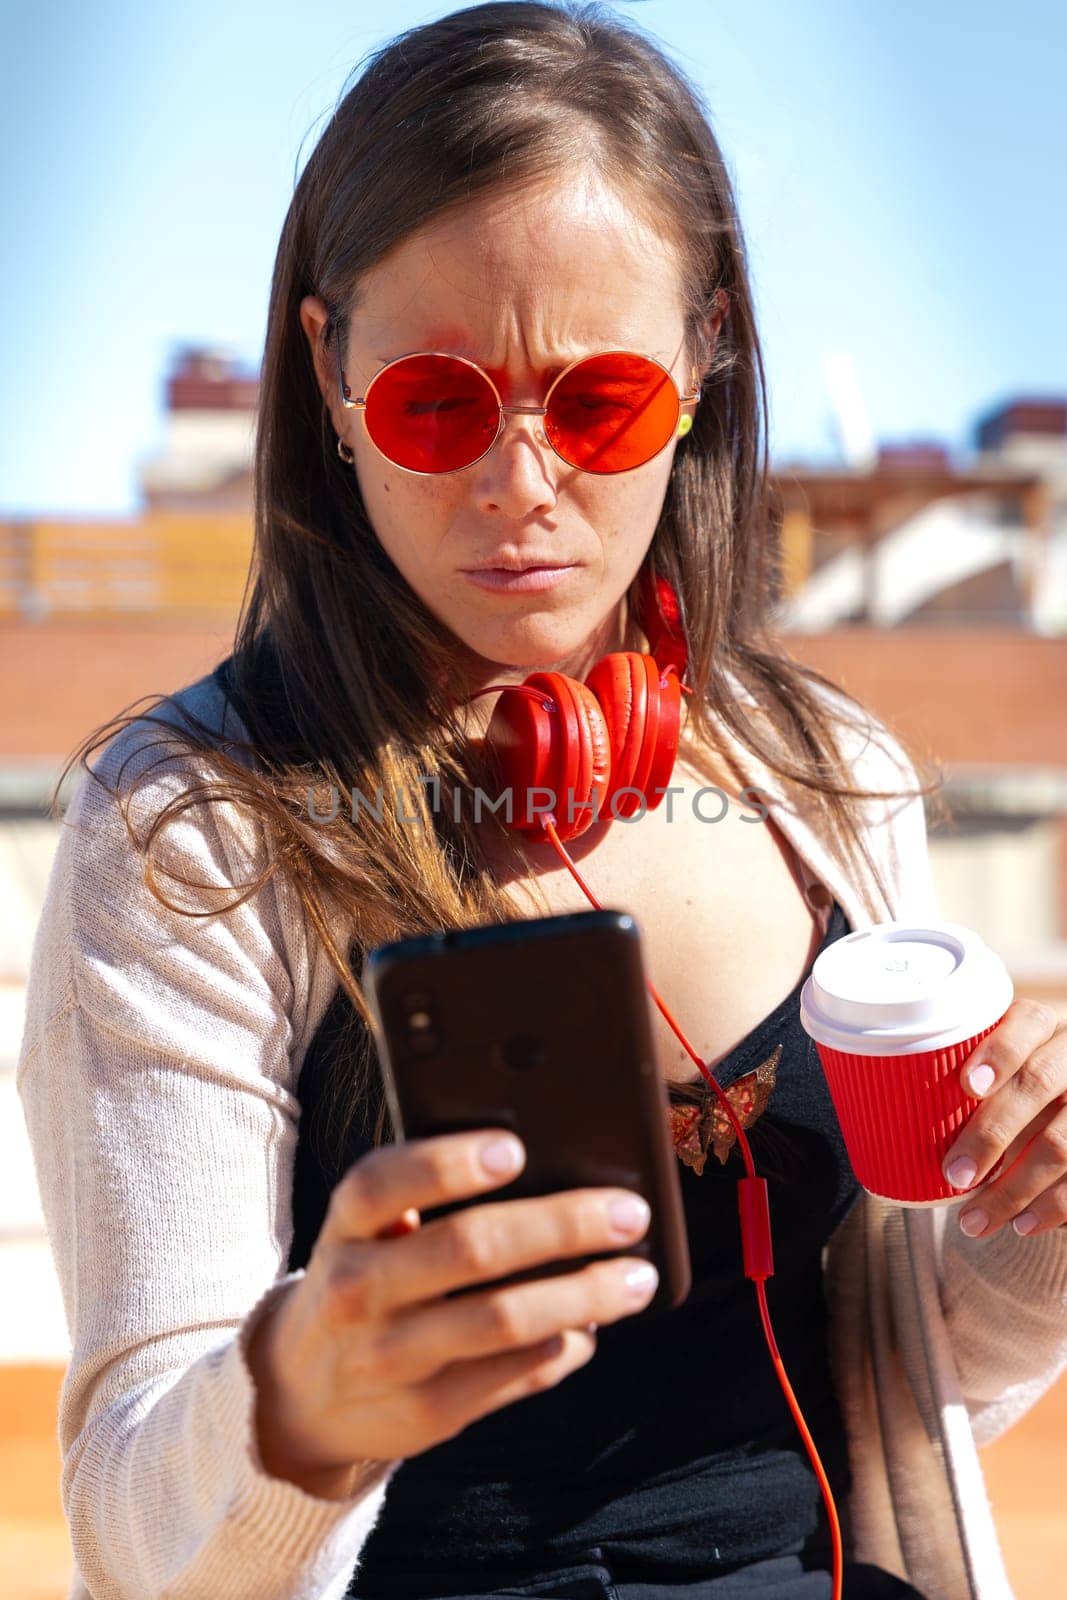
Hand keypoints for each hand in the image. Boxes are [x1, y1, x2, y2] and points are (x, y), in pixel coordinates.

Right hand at [246, 1129, 657, 1491]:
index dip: (449, 1163)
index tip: (516, 1149)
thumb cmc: (364, 1279)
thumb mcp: (367, 1231)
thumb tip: (550, 1171)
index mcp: (347, 1226)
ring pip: (502, 1320)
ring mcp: (390, 1356)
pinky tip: (592, 1330)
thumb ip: (425, 1198)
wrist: (299, 1394)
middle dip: (561, 1226)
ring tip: (636, 1279)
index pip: (384, 1184)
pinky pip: (511, 1376)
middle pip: (469, 1249)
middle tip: (629, 1213)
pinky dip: (564, 1349)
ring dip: (583, 1295)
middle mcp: (359, 1288)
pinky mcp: (425, 1412)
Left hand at [942, 998, 1066, 1239]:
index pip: (1026, 1024)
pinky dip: (1054, 1207)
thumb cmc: (1009, 1079)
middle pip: (1039, 1085)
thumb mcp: (992, 1063)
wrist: (1064, 1097)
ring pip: (1064, 1143)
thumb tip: (879, 1111)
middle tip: (953, 1174)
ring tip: (974, 1221)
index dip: (998, 1053)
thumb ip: (957, 1074)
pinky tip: (1022, 1225)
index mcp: (1041, 1025)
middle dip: (993, 1135)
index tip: (966, 1086)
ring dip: (1016, 1189)